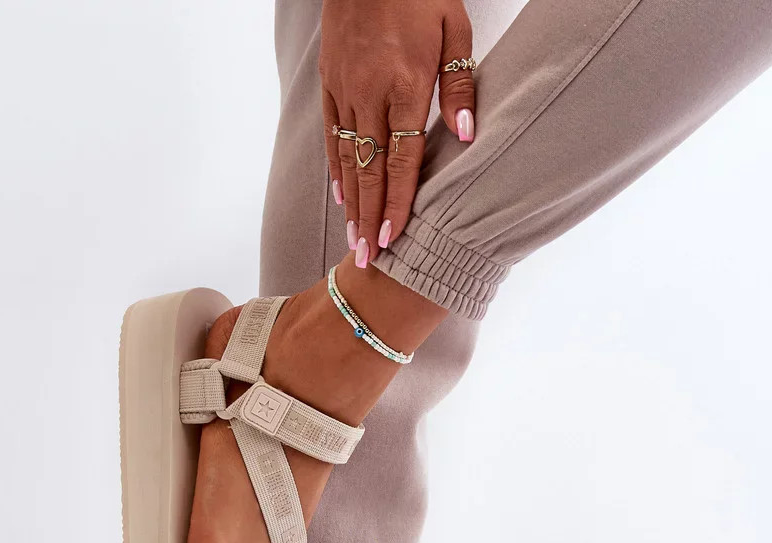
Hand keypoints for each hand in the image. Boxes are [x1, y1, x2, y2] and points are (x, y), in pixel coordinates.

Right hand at [320, 0, 474, 266]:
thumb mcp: (454, 29)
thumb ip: (461, 87)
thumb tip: (465, 139)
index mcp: (405, 84)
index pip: (401, 158)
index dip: (395, 202)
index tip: (392, 239)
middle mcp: (369, 93)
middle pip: (369, 170)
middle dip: (368, 219)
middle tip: (366, 261)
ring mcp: (345, 89)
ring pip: (347, 158)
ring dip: (351, 204)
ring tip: (353, 241)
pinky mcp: (330, 82)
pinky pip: (332, 135)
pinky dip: (337, 169)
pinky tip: (341, 196)